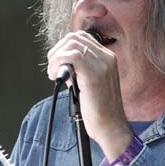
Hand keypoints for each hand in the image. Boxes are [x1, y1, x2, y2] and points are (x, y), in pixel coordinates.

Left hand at [47, 30, 132, 159]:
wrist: (111, 128)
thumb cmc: (100, 111)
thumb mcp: (89, 84)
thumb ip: (78, 70)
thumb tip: (60, 63)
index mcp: (108, 58)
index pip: (81, 38)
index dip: (64, 48)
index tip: (57, 63)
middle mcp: (107, 58)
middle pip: (74, 38)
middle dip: (57, 51)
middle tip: (53, 69)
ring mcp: (102, 64)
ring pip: (71, 44)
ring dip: (56, 57)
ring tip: (54, 74)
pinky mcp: (94, 75)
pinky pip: (71, 56)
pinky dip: (58, 63)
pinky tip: (56, 76)